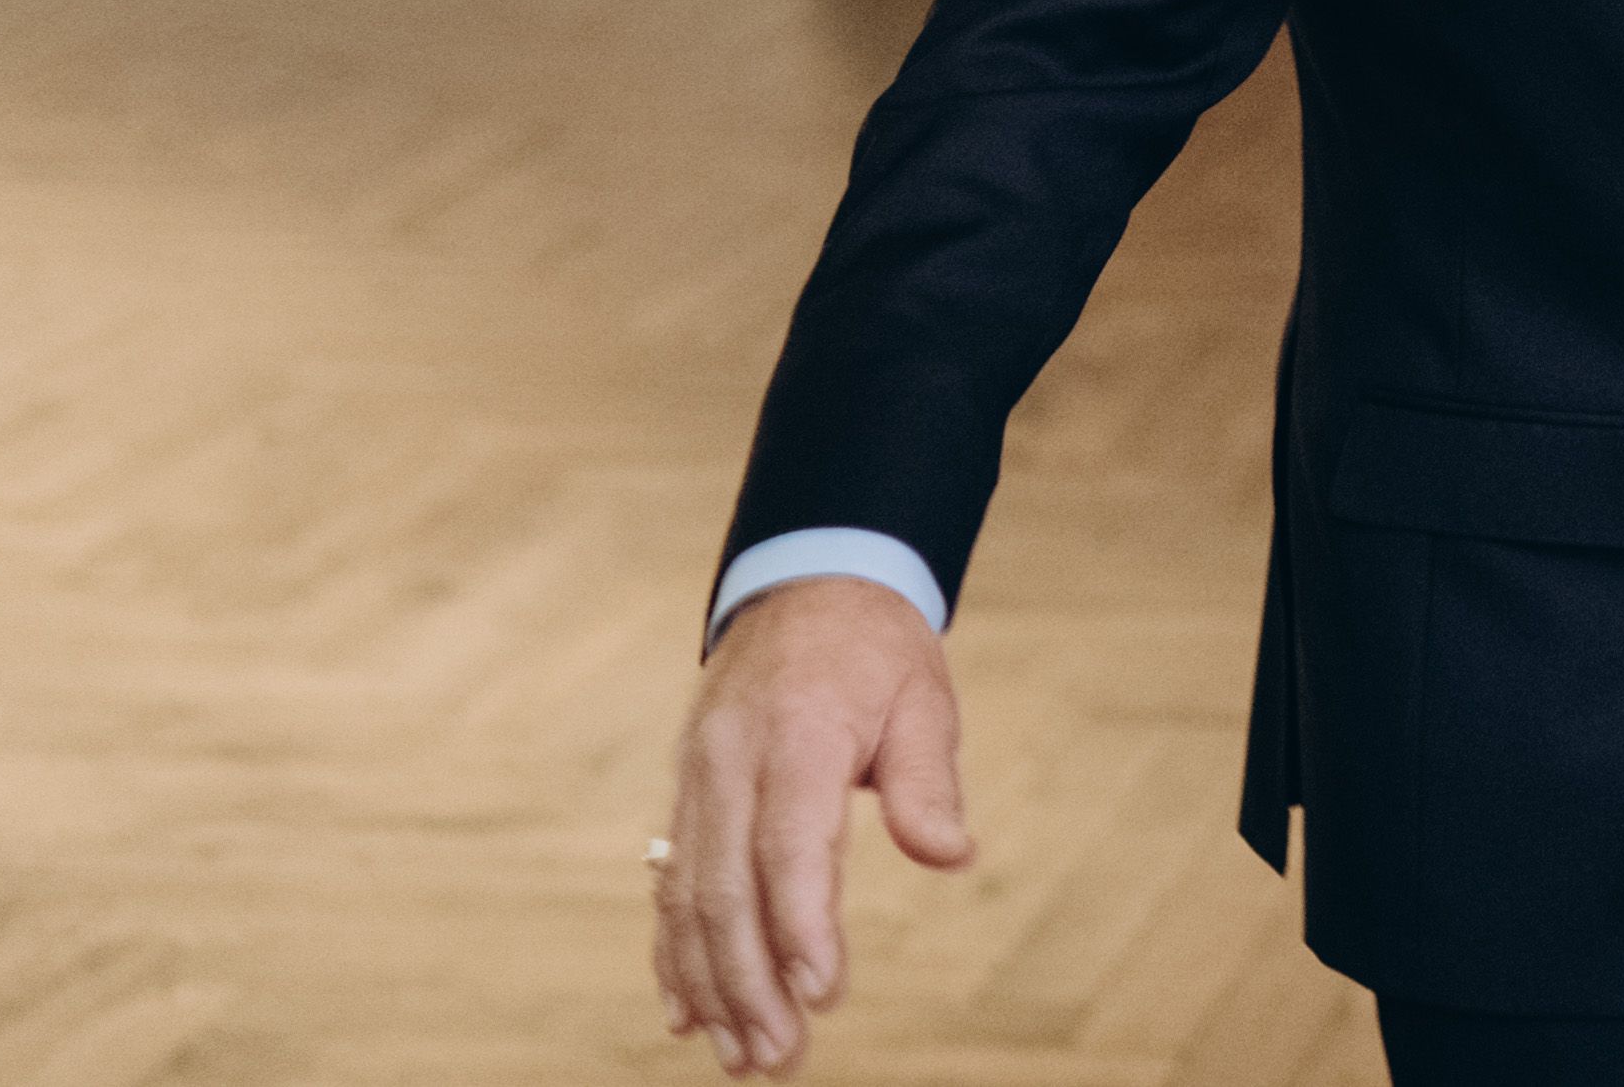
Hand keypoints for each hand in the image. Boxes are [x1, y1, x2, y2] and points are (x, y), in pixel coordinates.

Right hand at [653, 577, 976, 1075]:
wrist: (803, 584)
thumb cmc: (875, 652)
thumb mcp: (922, 696)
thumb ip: (928, 780)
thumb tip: (952, 855)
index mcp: (795, 732)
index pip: (789, 842)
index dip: (800, 923)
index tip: (822, 993)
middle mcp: (729, 762)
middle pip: (726, 886)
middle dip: (749, 982)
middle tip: (779, 1058)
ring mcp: (696, 781)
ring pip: (688, 897)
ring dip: (711, 984)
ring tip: (741, 1058)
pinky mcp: (684, 797)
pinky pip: (670, 885)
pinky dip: (674, 954)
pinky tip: (687, 1015)